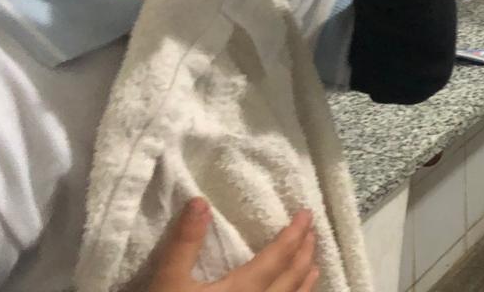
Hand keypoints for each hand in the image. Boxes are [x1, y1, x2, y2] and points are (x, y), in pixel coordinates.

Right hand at [148, 199, 317, 291]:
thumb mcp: (168, 282)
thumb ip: (185, 243)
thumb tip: (201, 201)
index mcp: (241, 291)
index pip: (276, 258)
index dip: (293, 235)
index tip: (306, 214)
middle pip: (290, 279)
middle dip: (304, 253)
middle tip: (313, 232)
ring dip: (305, 282)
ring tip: (315, 266)